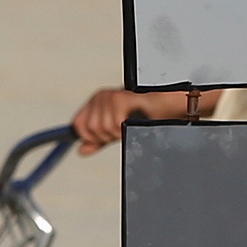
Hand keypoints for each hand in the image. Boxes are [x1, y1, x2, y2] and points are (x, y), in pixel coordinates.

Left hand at [71, 86, 199, 153]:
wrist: (169, 108)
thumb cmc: (147, 116)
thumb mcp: (118, 131)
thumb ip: (99, 140)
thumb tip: (81, 150)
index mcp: (96, 101)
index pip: (77, 125)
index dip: (90, 137)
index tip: (107, 137)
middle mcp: (100, 96)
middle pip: (89, 130)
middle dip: (106, 137)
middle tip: (123, 129)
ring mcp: (109, 97)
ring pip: (102, 129)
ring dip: (118, 133)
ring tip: (131, 123)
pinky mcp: (120, 98)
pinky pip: (114, 125)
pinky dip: (124, 128)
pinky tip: (134, 120)